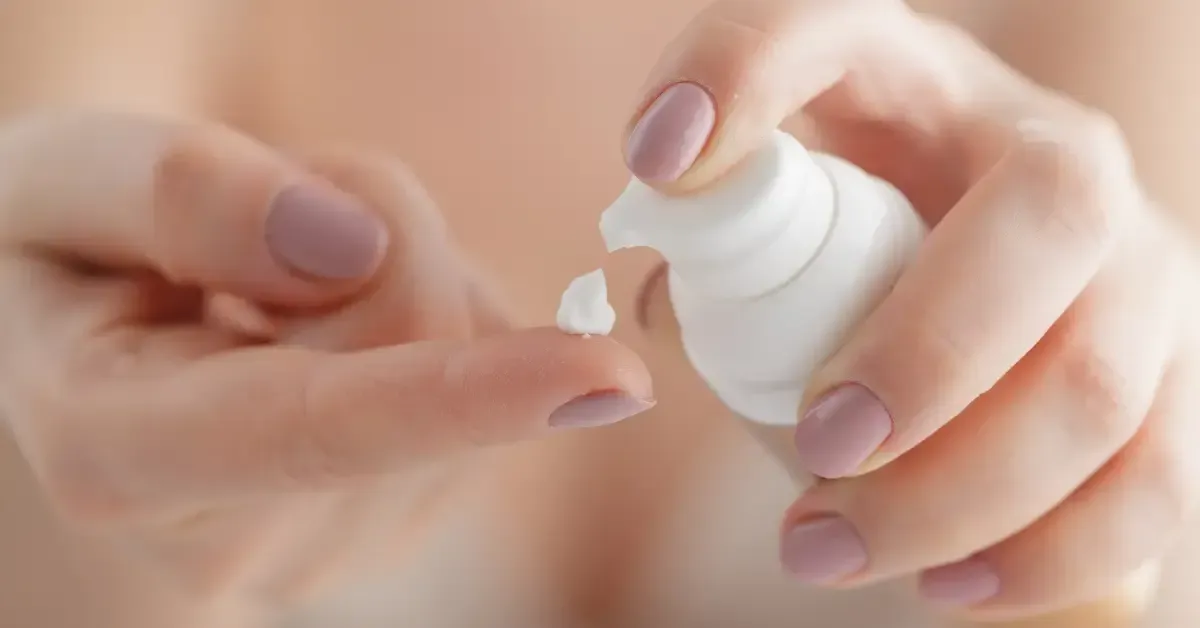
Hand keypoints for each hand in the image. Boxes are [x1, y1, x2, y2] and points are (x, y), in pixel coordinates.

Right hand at [0, 112, 653, 604]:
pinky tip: (332, 333)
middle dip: (384, 236)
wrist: (81, 312)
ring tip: (282, 288)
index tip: (605, 376)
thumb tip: (347, 249)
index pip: (315, 427)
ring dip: (405, 278)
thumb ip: (179, 194)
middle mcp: (227, 539)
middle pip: (418, 350)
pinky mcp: (390, 523)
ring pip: (467, 364)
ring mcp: (320, 547)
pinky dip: (435, 328)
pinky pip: (487, 390)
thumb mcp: (63, 179)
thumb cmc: (64, 241)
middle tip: (275, 215)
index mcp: (117, 453)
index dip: (464, 397)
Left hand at [626, 0, 1198, 619]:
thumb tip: (658, 226)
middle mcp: (1060, 155)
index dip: (746, 72)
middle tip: (816, 446)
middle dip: (926, 355)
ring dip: (959, 495)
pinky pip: (1153, 482)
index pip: (829, 24)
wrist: (981, 258)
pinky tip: (949, 585)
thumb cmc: (859, 226)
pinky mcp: (1174, 379)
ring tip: (826, 548)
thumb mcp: (778, 195)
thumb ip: (714, 203)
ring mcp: (1142, 267)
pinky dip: (1051, 553)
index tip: (660, 161)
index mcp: (926, 82)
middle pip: (1045, 226)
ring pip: (1100, 384)